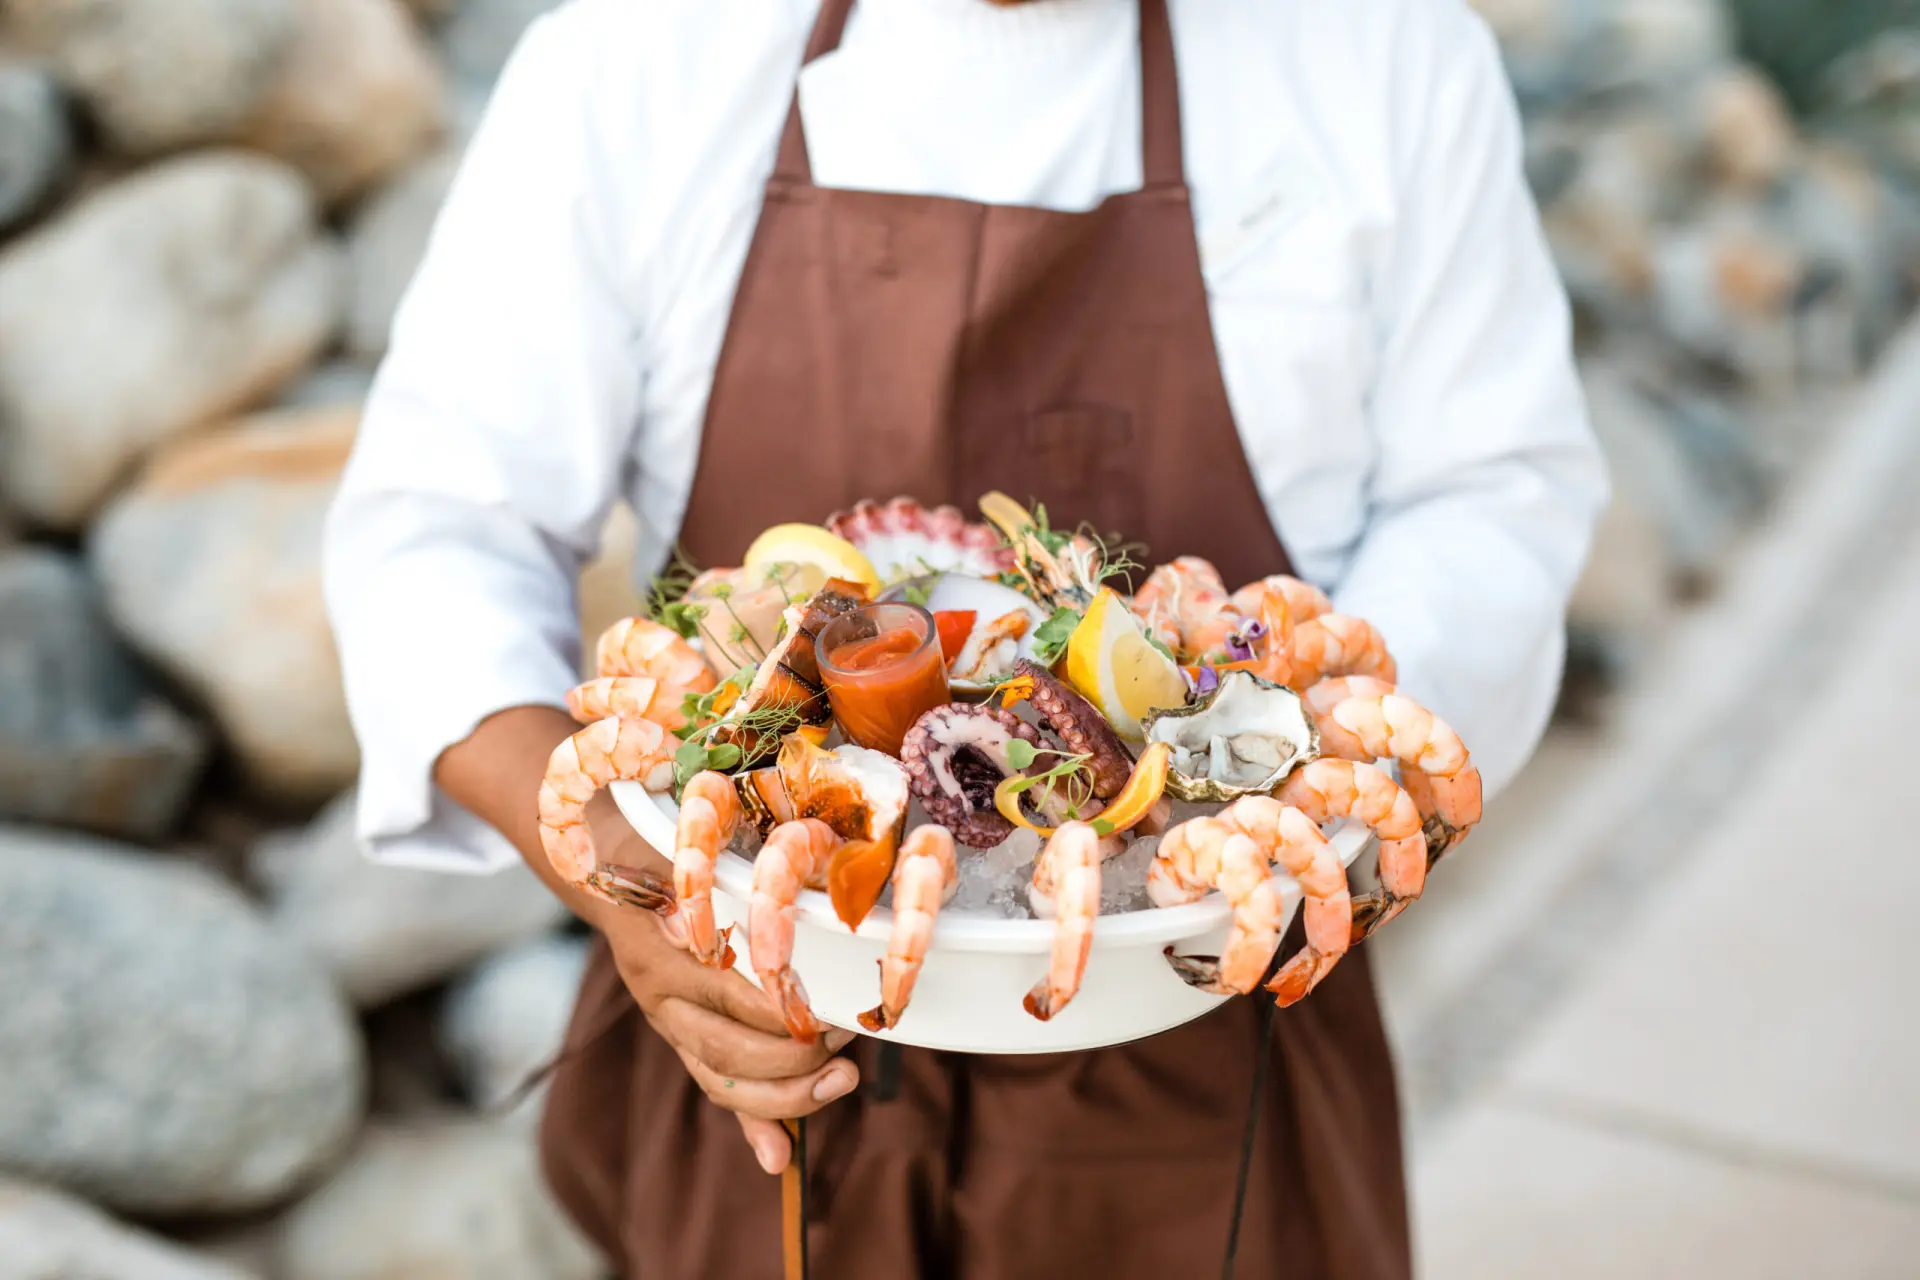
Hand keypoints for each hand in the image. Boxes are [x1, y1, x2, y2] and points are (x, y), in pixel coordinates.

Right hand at [587, 808, 860, 1174]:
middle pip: (727, 1047)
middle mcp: (660, 991)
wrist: (604, 864)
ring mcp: (667, 1019)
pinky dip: (750, 1127)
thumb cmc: (666, 845)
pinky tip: (780, 1160)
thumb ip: (713, 886)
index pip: (730, 993)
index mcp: (664, 943)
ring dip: (783, 1097)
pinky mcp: (678, 1036)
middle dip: (793, 1060)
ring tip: (839, 1084)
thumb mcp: (689, 850)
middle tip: (845, 1048)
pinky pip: (715, 1087)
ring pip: (721, 1078)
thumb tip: (741, 915)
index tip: (836, 1009)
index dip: (784, 1009)